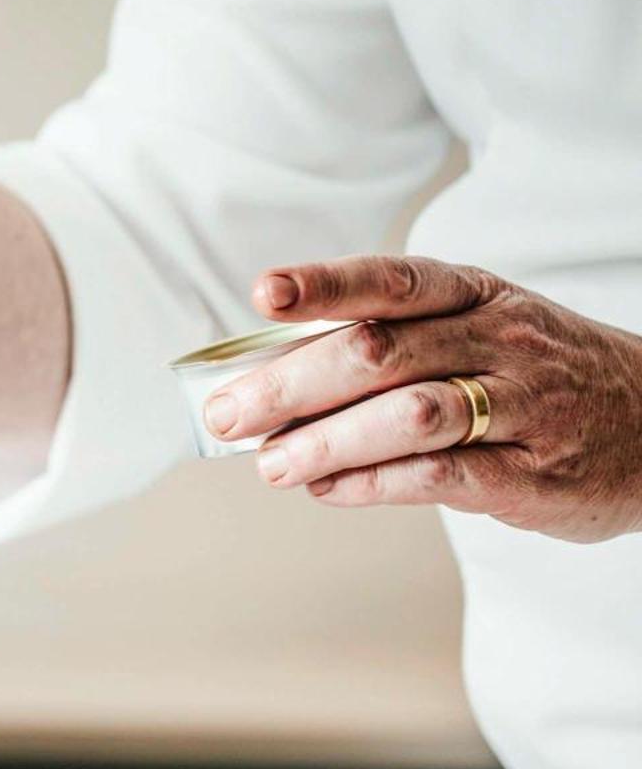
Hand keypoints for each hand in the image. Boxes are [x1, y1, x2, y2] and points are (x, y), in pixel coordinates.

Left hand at [205, 255, 641, 542]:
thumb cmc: (539, 378)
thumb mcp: (481, 332)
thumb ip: (392, 346)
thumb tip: (273, 378)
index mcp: (479, 296)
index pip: (395, 280)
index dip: (327, 284)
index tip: (266, 293)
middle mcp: (503, 341)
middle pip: (383, 351)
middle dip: (293, 384)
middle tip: (229, 414)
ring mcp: (524, 407)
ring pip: (410, 414)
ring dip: (325, 440)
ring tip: (270, 463)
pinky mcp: (534, 474)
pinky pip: (442, 476)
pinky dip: (372, 483)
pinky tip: (327, 488)